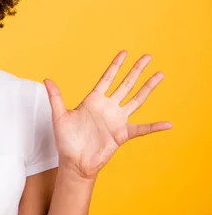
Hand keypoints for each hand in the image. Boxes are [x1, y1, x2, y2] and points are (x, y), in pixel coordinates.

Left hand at [43, 50, 171, 180]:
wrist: (74, 161)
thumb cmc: (66, 139)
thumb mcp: (59, 116)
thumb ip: (55, 97)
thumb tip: (46, 79)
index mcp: (93, 100)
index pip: (107, 78)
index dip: (115, 65)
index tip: (124, 52)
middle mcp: (108, 107)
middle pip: (125, 84)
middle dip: (136, 70)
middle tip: (147, 56)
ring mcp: (117, 120)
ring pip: (136, 99)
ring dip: (148, 88)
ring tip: (160, 75)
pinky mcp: (122, 134)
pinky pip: (142, 129)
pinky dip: (155, 127)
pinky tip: (168, 124)